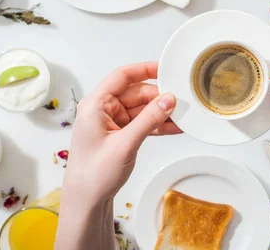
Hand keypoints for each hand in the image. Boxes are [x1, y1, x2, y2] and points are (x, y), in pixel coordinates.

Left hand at [63, 62, 180, 205]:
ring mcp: (113, 121)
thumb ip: (148, 120)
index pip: (122, 76)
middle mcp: (103, 109)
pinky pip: (143, 123)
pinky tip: (175, 127)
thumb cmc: (93, 174)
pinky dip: (158, 125)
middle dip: (159, 97)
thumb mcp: (125, 144)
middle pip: (136, 93)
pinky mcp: (121, 133)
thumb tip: (168, 100)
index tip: (165, 69)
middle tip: (181, 101)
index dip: (145, 70)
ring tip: (182, 116)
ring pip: (142, 109)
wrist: (86, 200)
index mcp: (96, 104)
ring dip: (161, 113)